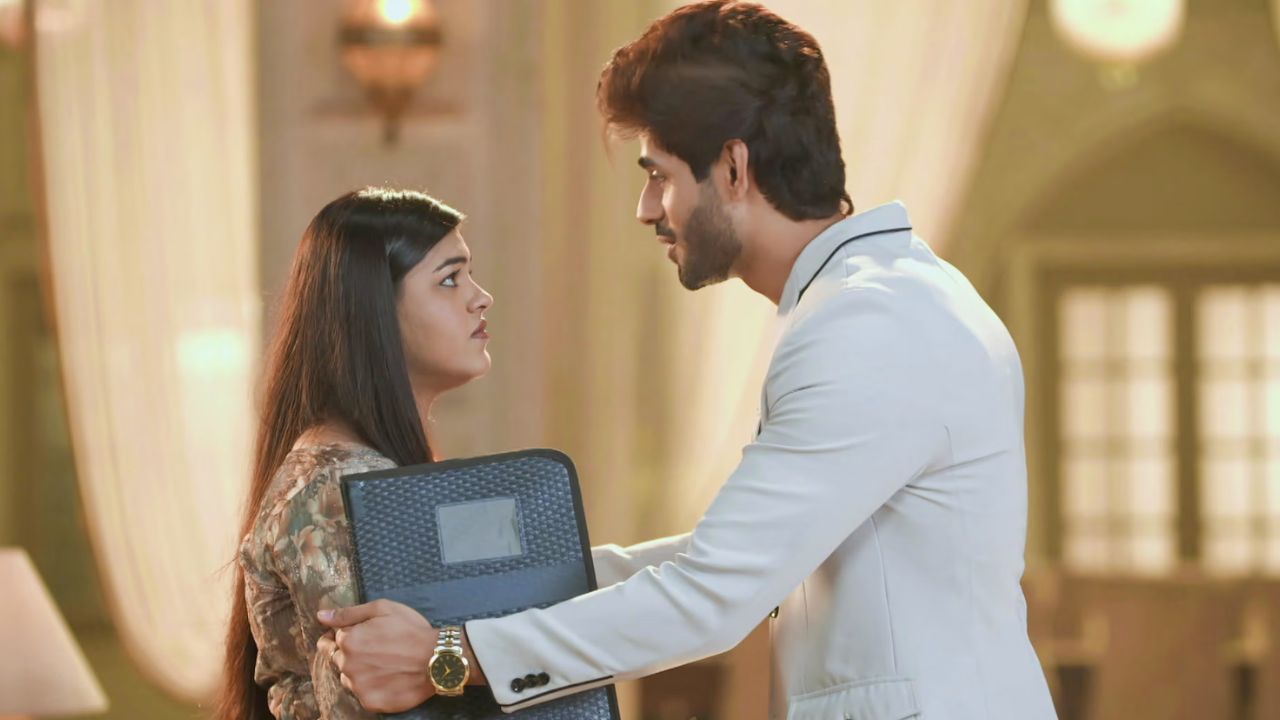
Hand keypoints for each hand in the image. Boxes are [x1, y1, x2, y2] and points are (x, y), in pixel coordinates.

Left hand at [317, 599, 435, 711]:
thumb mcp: (383, 609)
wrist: (437, 658)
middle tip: (376, 650)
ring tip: (382, 665)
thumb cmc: (411, 629)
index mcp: (348, 640)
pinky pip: (362, 694)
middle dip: (352, 653)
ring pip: (349, 678)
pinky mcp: (370, 702)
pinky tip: (387, 678)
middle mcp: (348, 665)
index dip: (349, 634)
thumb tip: (321, 616)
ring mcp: (358, 686)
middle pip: (339, 659)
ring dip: (358, 672)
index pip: (335, 638)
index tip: (364, 635)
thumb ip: (349, 613)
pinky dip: (370, 687)